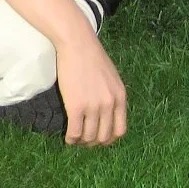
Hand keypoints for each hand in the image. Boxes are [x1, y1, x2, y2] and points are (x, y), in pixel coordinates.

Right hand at [54, 30, 127, 146]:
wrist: (77, 44)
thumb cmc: (92, 57)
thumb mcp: (111, 77)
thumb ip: (112, 95)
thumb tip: (106, 114)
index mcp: (120, 97)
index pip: (120, 130)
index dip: (109, 139)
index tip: (99, 138)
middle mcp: (109, 104)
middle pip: (104, 137)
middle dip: (94, 143)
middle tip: (84, 140)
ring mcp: (94, 106)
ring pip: (89, 137)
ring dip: (81, 142)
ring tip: (75, 138)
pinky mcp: (76, 106)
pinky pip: (75, 132)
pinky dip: (71, 139)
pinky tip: (68, 137)